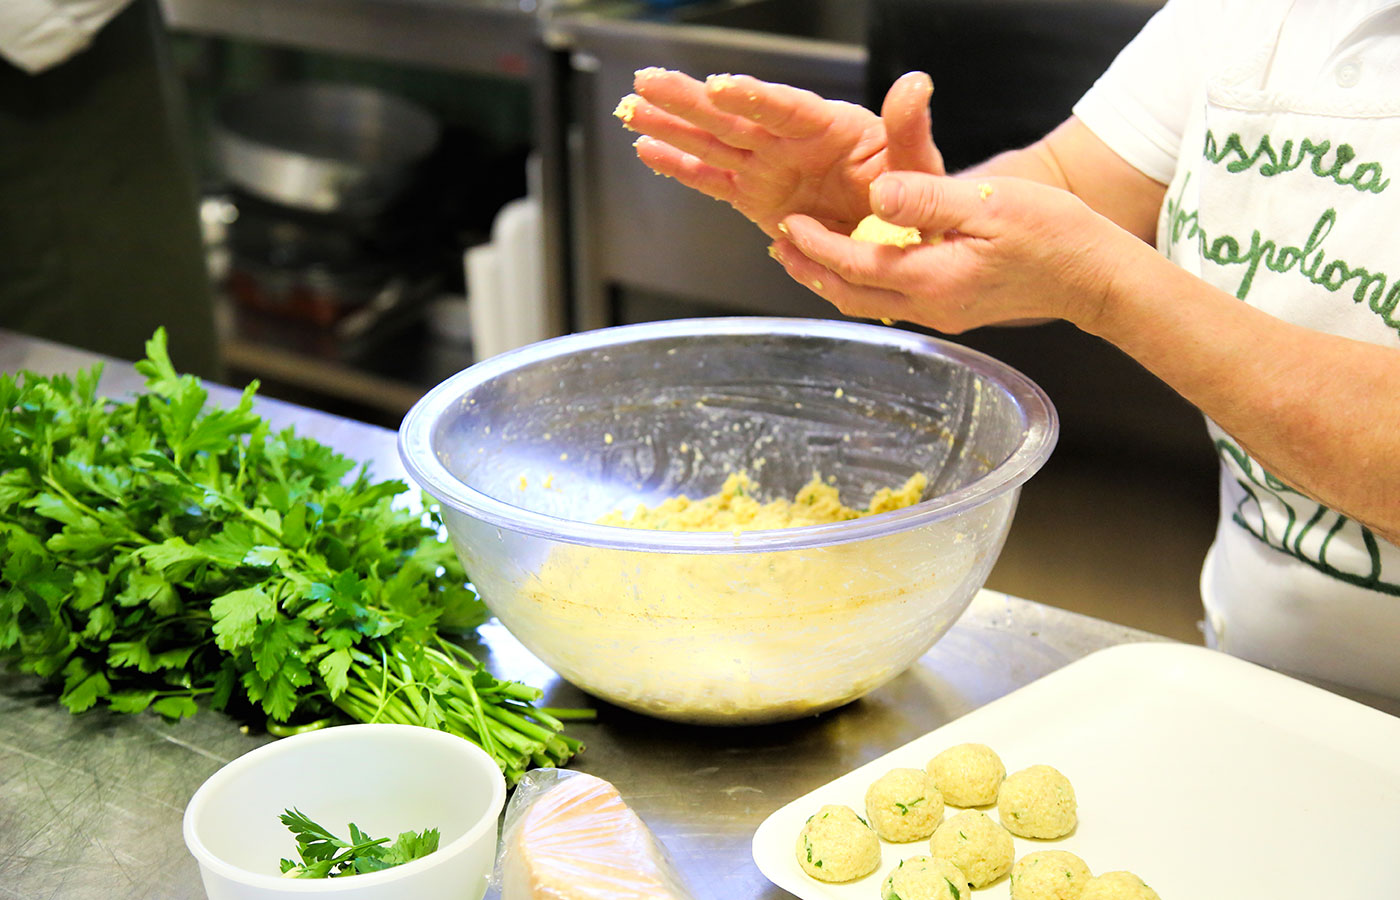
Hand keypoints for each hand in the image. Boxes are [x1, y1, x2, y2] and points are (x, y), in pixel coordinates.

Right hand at [619, 69, 943, 238]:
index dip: (752, 98)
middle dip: (689, 101)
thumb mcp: (916, 165)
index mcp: (828, 128)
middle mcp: (789, 142)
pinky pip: (711, 179)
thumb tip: (915, 85)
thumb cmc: (908, 192)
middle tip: (648, 82)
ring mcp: (767, 167)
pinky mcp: (753, 196)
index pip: (785, 109)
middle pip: (733, 117)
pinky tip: (647, 151)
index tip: (720, 87)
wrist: (896, 232)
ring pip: (711, 142)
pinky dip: (679, 167)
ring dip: (671, 126)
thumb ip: (909, 129)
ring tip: (632, 108)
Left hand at [769, 171, 1145, 333]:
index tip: (788, 225)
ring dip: (833, 279)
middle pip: (852, 296)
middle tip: (779, 246)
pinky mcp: (953, 309)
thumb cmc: (1053, 234)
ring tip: (804, 255)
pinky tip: (857, 262)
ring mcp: (943, 313)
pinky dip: (863, 281)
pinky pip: (893, 299)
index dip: (816, 246)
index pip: (855, 267)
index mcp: (934, 279)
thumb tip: (876, 195)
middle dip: (811, 272)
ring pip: (870, 302)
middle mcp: (932, 306)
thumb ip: (927, 200)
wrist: (1093, 275)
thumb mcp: (988, 202)